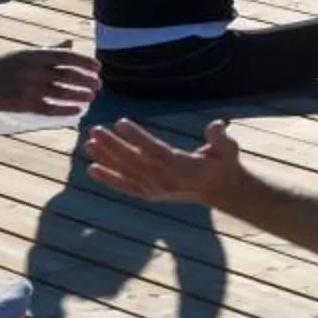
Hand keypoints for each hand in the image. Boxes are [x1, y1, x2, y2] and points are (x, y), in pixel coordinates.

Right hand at [0, 46, 100, 115]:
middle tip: (98, 85)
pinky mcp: (25, 105)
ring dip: (80, 96)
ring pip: (62, 93)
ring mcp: (30, 89)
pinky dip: (66, 111)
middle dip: (86, 81)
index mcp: (36, 55)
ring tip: (91, 97)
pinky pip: (51, 109)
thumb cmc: (7, 64)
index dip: (85, 62)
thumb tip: (71, 42)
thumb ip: (51, 49)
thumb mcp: (27, 52)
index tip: (98, 67)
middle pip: (68, 76)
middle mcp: (34, 71)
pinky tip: (77, 111)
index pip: (67, 57)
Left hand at [86, 116, 246, 209]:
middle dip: (114, 146)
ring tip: (89, 144)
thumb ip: (221, 139)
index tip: (121, 123)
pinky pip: (126, 187)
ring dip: (107, 159)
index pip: (156, 151)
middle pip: (136, 162)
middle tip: (96, 130)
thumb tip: (216, 127)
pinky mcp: (150, 194)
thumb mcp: (229, 149)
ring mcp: (156, 190)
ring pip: (127, 173)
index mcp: (184, 168)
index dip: (138, 138)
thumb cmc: (224, 162)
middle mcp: (166, 181)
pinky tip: (92, 169)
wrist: (220, 190)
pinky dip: (108, 179)